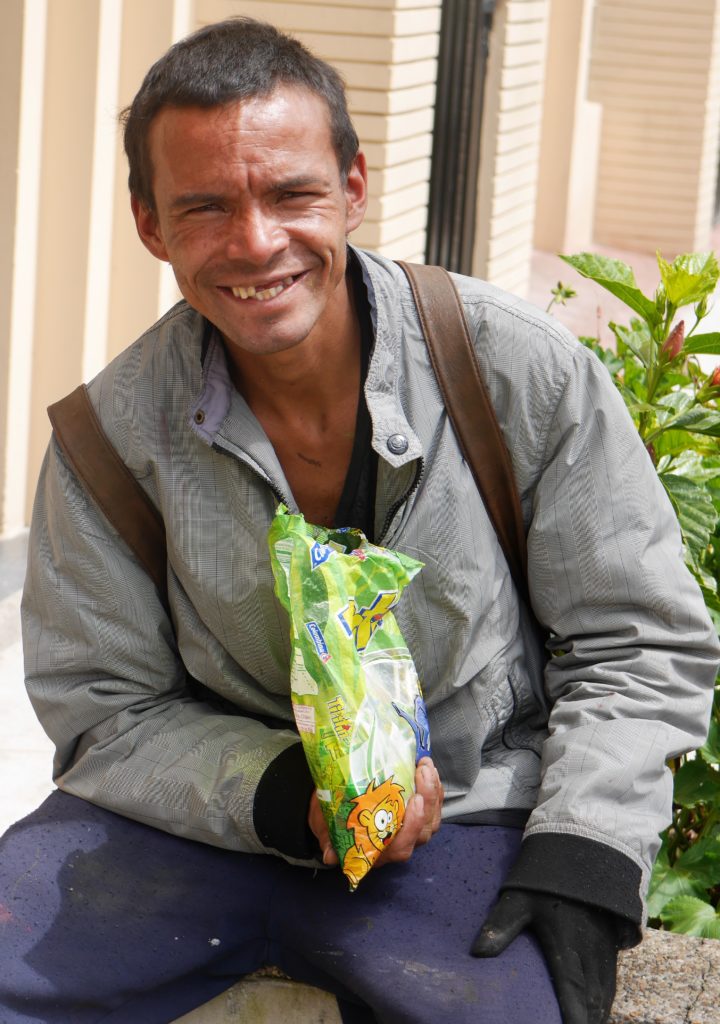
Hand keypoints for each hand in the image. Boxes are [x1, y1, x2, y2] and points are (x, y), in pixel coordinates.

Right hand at [308, 756, 443, 866]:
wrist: (333, 807)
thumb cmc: (330, 817)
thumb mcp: (325, 826)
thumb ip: (329, 839)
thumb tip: (330, 856)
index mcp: (377, 851)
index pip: (401, 847)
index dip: (412, 826)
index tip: (415, 801)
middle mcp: (397, 844)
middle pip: (423, 831)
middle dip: (428, 800)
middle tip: (423, 772)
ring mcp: (409, 831)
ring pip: (431, 819)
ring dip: (434, 792)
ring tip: (426, 766)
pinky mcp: (416, 817)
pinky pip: (433, 808)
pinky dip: (435, 789)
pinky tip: (429, 769)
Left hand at [471, 889, 619, 1023]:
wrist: (583, 847)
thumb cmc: (547, 877)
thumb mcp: (519, 897)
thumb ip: (501, 924)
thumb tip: (478, 952)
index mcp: (566, 944)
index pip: (572, 990)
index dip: (573, 1016)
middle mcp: (590, 949)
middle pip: (592, 996)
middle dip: (587, 1018)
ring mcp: (604, 945)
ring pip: (605, 989)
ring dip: (598, 1010)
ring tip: (589, 1023)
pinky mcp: (611, 938)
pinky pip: (612, 976)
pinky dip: (606, 995)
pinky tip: (599, 1004)